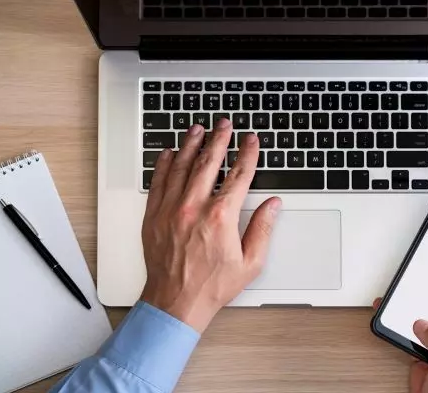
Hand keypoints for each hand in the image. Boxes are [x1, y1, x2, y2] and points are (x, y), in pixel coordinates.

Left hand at [140, 119, 281, 332]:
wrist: (176, 302)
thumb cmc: (212, 285)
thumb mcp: (250, 262)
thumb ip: (263, 229)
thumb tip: (273, 205)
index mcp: (221, 217)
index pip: (239, 175)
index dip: (248, 154)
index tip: (251, 141)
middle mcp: (194, 208)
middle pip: (209, 163)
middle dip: (219, 139)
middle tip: (224, 124)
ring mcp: (171, 210)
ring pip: (182, 166)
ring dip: (192, 144)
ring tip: (198, 128)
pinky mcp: (154, 216)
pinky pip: (159, 182)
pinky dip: (165, 164)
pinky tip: (170, 152)